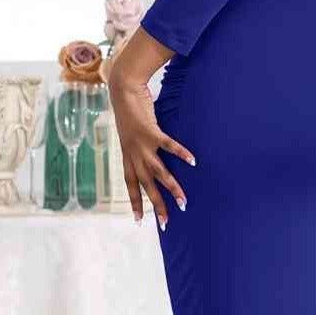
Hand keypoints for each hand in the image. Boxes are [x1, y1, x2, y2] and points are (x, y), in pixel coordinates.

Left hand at [107, 32, 194, 228]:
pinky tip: (193, 162)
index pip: (131, 185)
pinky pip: (168, 146)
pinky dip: (181, 153)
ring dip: (171, 188)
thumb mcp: (132, 134)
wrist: (122, 91)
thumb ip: (141, 146)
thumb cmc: (130, 111)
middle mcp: (134, 155)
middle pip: (146, 186)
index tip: (138, 222)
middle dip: (156, 206)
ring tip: (183, 202)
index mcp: (128, 156)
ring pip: (158, 173)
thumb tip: (151, 154)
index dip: (134, 203)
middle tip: (165, 223)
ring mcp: (142, 145)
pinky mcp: (152, 132)